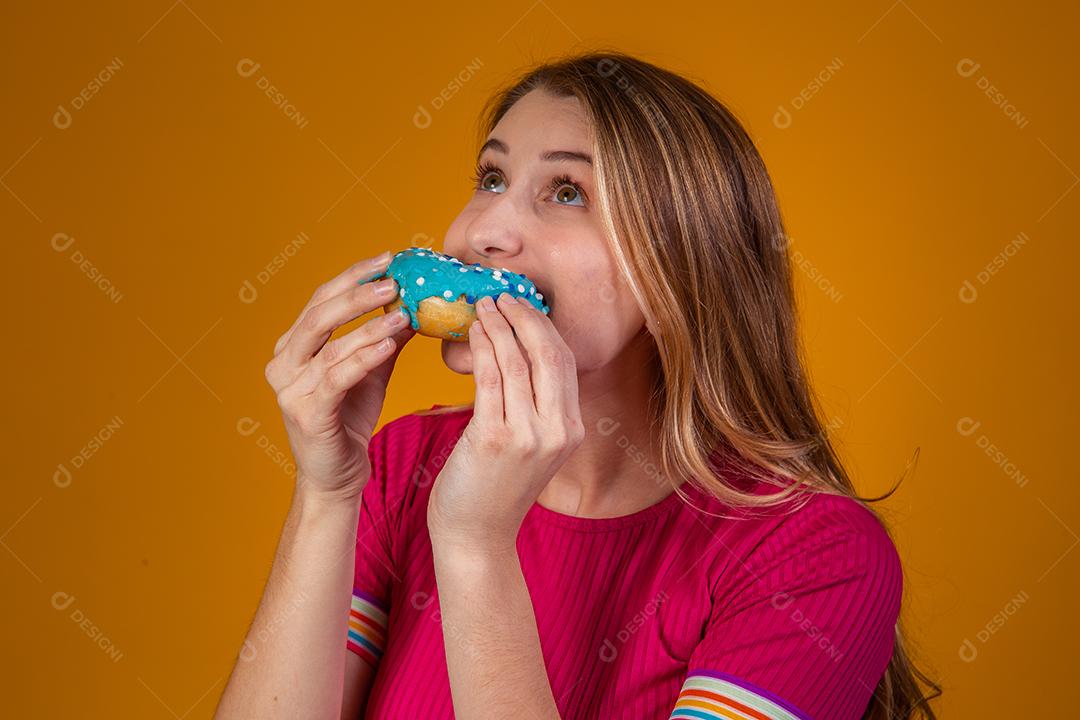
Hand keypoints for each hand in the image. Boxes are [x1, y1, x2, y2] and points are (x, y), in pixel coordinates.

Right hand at [263, 251, 415, 501]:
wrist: (336, 477)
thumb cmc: (349, 422)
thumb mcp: (370, 371)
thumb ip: (384, 338)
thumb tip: (413, 304)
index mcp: (293, 347)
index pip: (321, 299)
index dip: (353, 276)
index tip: (388, 259)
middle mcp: (283, 363)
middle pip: (319, 315)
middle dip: (358, 293)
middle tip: (394, 280)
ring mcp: (290, 390)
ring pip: (331, 346)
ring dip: (370, 326)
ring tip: (404, 312)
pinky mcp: (307, 414)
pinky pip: (337, 378)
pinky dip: (364, 358)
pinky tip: (389, 344)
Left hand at [427, 292, 584, 550]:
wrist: (477, 535)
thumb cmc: (494, 487)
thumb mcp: (530, 446)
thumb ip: (534, 407)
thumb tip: (519, 355)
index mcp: (571, 430)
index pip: (566, 362)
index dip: (544, 326)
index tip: (522, 304)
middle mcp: (557, 431)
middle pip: (549, 354)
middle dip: (525, 316)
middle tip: (502, 294)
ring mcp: (529, 436)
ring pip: (517, 361)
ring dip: (499, 325)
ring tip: (481, 305)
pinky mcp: (494, 439)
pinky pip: (489, 378)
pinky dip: (482, 347)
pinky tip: (472, 331)